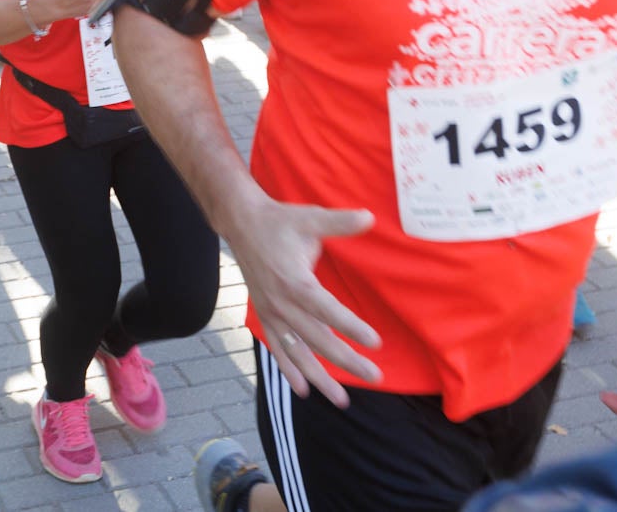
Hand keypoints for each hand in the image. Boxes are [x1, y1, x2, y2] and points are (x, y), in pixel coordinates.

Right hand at [224, 194, 381, 404]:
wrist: (241, 223)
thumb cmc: (280, 221)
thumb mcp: (311, 218)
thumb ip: (340, 222)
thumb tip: (369, 216)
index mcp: (294, 281)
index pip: (327, 311)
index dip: (351, 328)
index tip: (376, 343)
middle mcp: (281, 303)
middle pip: (317, 339)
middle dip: (347, 360)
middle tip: (375, 376)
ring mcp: (271, 313)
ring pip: (298, 353)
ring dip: (320, 378)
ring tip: (342, 400)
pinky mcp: (265, 315)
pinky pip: (278, 349)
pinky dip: (289, 371)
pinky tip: (303, 391)